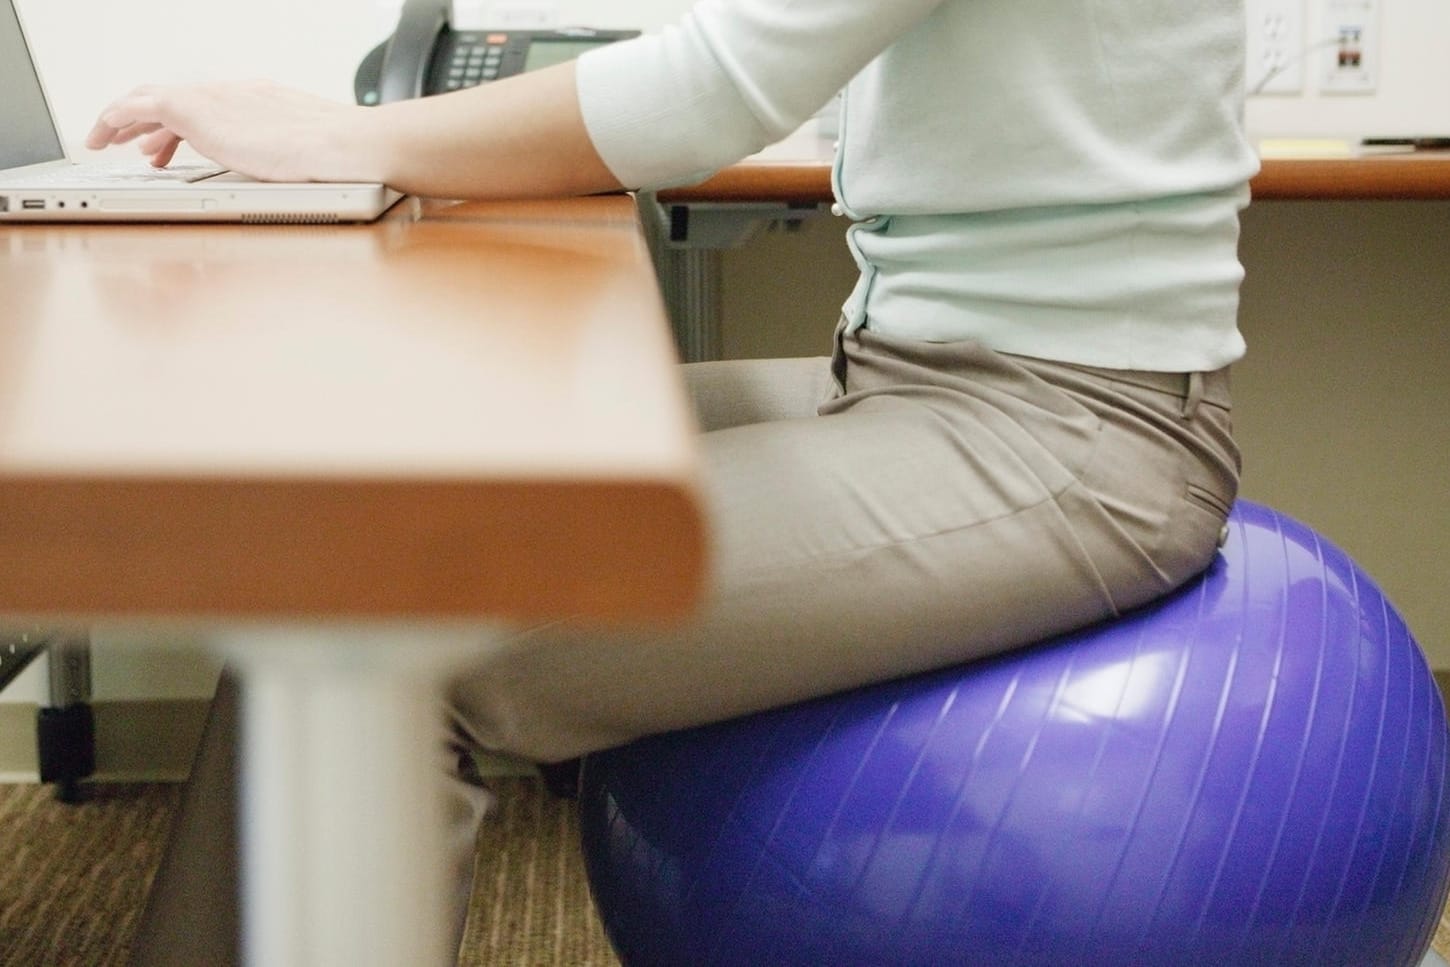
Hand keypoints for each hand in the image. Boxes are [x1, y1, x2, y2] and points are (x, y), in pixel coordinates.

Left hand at [85, 81, 383, 183]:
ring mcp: (211, 100)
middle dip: (146, 120)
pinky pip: (136, 107)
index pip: (206, 107)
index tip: (169, 147)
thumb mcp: (308, 157)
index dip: (182, 127)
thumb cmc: (339, 161)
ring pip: (149, 99)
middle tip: (130, 142)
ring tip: (106, 140)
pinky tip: (103, 134)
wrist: (344, 146)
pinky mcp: (193, 111)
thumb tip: (290, 182)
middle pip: (173, 98)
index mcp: (258, 102)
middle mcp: (230, 94)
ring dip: (124, 120)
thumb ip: (287, 160)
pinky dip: (115, 118)